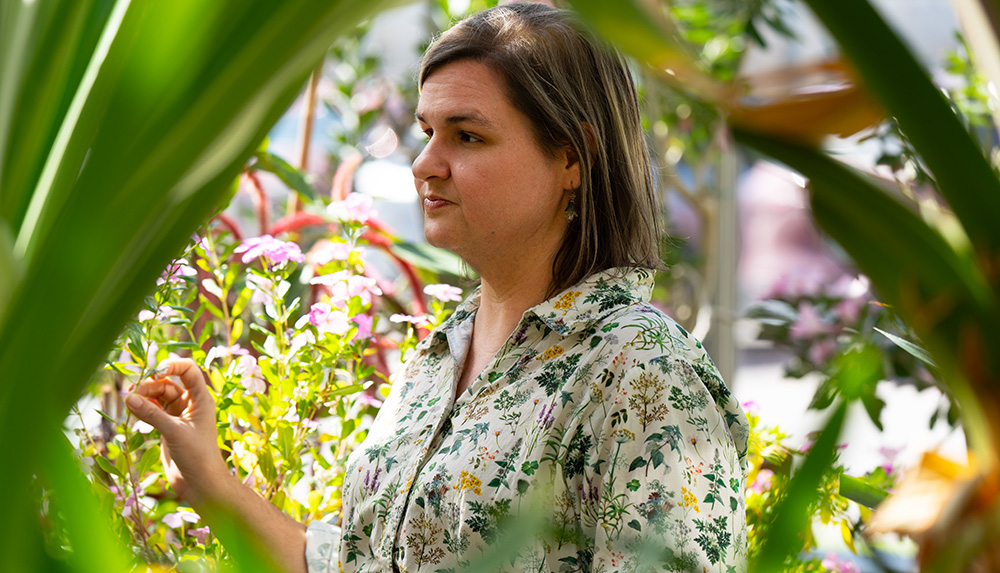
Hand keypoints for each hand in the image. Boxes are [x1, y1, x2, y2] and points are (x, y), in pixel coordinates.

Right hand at [125, 357, 230, 506]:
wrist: (200, 483)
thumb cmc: (197, 456)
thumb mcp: (174, 432)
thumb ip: (151, 414)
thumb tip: (128, 398)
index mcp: (201, 399)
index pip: (188, 370)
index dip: (172, 365)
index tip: (154, 371)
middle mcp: (191, 404)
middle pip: (169, 383)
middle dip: (151, 383)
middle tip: (133, 393)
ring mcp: (179, 415)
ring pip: (159, 396)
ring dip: (145, 395)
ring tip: (129, 401)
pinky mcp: (169, 427)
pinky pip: (154, 410)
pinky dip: (143, 408)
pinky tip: (132, 409)